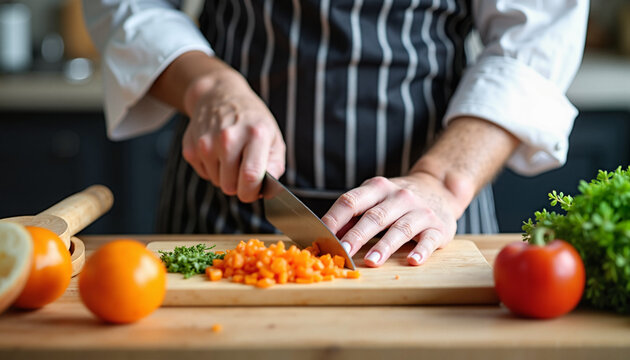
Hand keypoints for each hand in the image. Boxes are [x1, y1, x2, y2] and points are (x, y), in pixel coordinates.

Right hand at [181, 71, 285, 202]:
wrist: (219, 96)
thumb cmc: (251, 121)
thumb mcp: (273, 137)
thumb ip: (275, 165)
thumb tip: (267, 190)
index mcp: (255, 134)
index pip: (250, 176)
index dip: (252, 192)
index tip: (253, 191)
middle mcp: (228, 137)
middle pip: (230, 186)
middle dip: (239, 185)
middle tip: (243, 167)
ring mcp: (206, 143)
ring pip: (217, 182)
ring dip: (225, 176)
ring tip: (231, 155)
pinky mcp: (191, 148)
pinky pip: (204, 174)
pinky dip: (212, 169)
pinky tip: (217, 151)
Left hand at [321, 173, 459, 266]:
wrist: (439, 189)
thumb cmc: (397, 201)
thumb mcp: (374, 199)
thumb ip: (352, 216)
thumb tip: (326, 237)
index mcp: (377, 188)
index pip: (351, 201)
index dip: (335, 219)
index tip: (322, 236)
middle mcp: (399, 197)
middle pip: (374, 217)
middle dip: (356, 236)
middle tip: (343, 252)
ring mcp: (420, 211)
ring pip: (400, 228)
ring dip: (385, 246)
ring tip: (372, 261)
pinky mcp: (438, 227)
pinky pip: (429, 239)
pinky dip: (421, 250)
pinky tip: (412, 261)